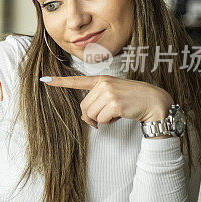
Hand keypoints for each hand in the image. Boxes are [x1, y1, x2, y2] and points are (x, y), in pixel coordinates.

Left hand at [41, 75, 172, 128]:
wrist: (155, 102)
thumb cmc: (134, 100)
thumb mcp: (114, 94)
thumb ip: (98, 100)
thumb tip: (87, 117)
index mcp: (102, 80)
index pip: (78, 81)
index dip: (60, 81)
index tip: (45, 79)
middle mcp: (103, 84)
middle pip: (84, 107)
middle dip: (93, 116)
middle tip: (108, 115)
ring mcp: (108, 93)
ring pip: (91, 115)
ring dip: (102, 120)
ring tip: (117, 112)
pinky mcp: (114, 104)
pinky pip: (102, 120)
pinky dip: (110, 122)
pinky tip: (121, 114)